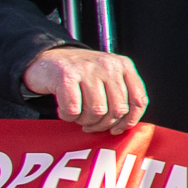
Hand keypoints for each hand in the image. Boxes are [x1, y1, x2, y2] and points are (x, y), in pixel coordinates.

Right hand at [27, 46, 144, 134]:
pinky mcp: (67, 75)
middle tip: (91, 125)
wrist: (48, 58)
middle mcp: (109, 65)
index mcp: (124, 65)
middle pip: (118, 109)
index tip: (117, 129)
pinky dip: (68, 116)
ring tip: (78, 116)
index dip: (129, 120)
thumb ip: (121, 94)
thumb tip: (127, 123)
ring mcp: (88, 69)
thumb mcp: (107, 77)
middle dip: (103, 124)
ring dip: (85, 121)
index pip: (139, 99)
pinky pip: (74, 109)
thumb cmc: (81, 74)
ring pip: (97, 111)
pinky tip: (66, 111)